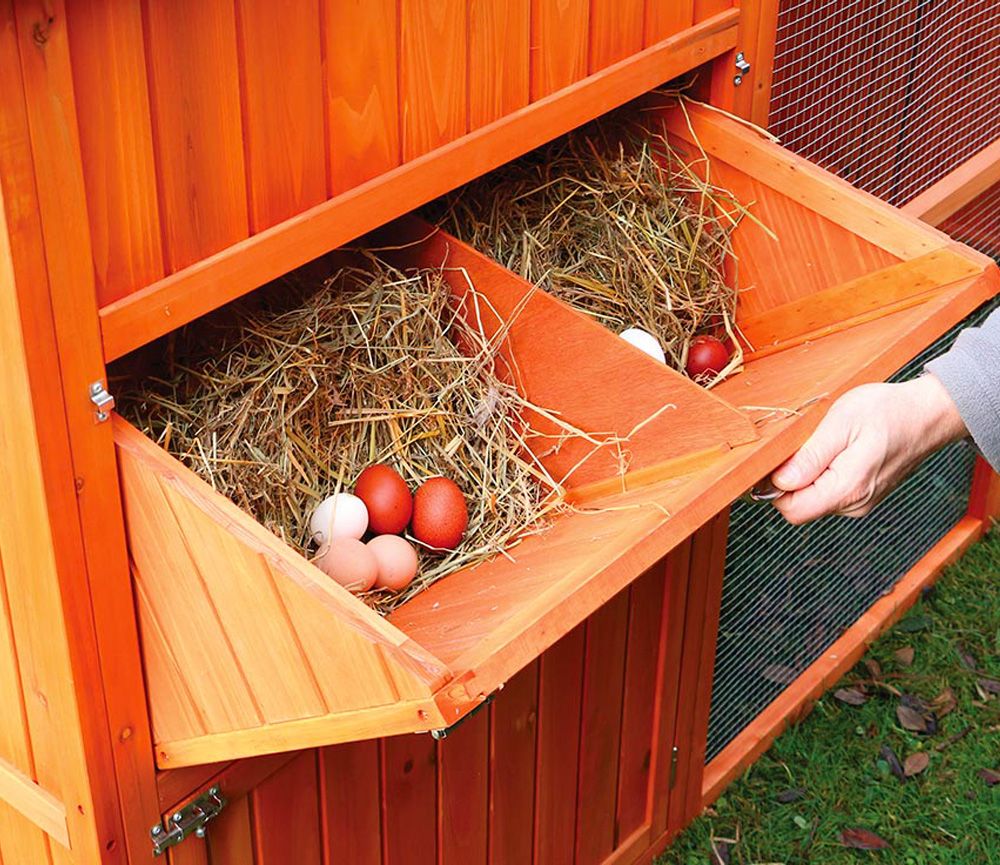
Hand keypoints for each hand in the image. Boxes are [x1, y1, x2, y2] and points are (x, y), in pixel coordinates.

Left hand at [770, 374, 966, 524]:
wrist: (928, 414)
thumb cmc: (889, 412)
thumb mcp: (841, 422)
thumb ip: (810, 456)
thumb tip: (780, 481)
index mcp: (848, 488)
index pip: (793, 509)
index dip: (774, 487)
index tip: (776, 460)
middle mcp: (854, 504)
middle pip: (799, 506)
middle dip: (790, 480)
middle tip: (803, 445)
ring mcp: (859, 502)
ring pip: (812, 499)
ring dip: (807, 476)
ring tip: (825, 444)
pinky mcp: (861, 496)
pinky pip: (827, 493)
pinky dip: (821, 475)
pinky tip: (834, 451)